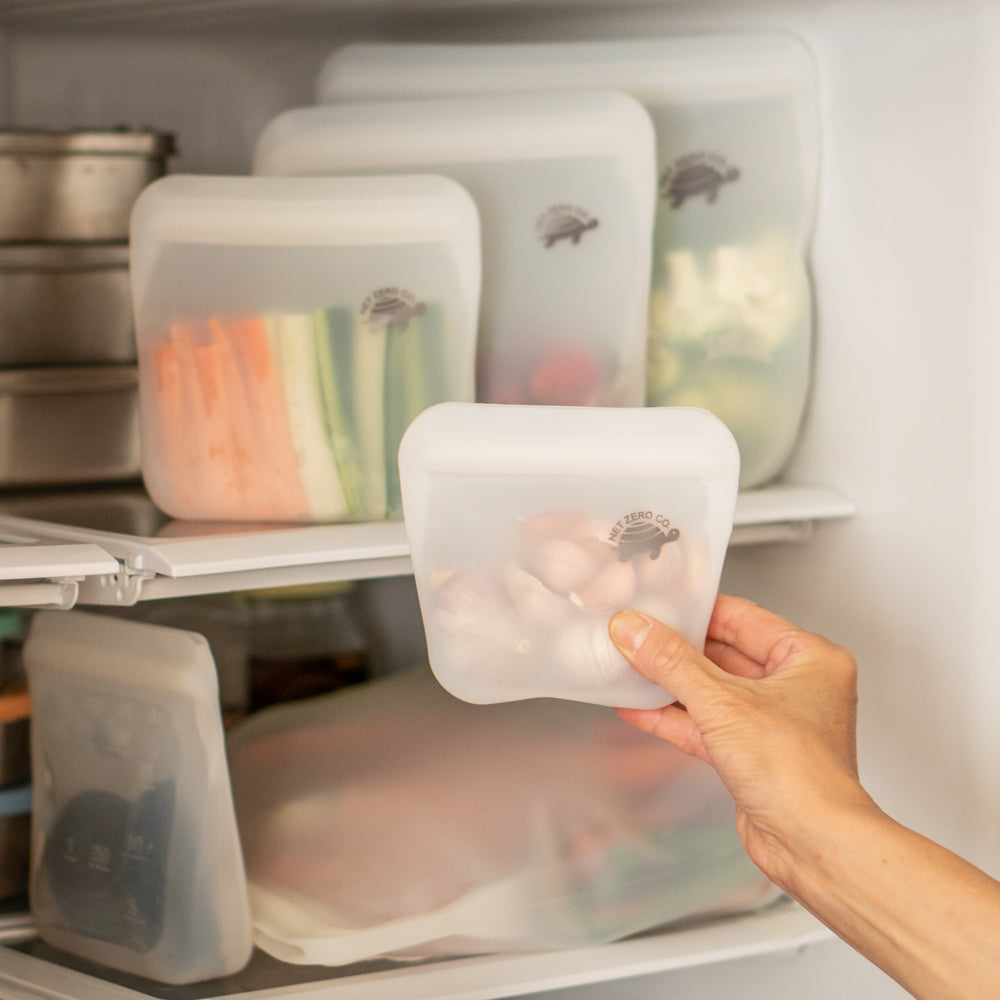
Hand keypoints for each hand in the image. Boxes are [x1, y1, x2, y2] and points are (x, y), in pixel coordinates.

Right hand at [608, 594, 873, 888]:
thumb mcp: (723, 703)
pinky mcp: (753, 755)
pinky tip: (639, 709)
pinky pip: (708, 725)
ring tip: (630, 668)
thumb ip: (672, 663)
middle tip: (636, 636)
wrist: (813, 845)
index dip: (697, 611)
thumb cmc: (801, 776)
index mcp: (810, 659)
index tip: (658, 605)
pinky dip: (675, 718)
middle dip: (678, 650)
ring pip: (713, 691)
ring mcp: (774, 722)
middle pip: (725, 653)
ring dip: (671, 684)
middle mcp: (797, 687)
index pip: (743, 617)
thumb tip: (636, 630)